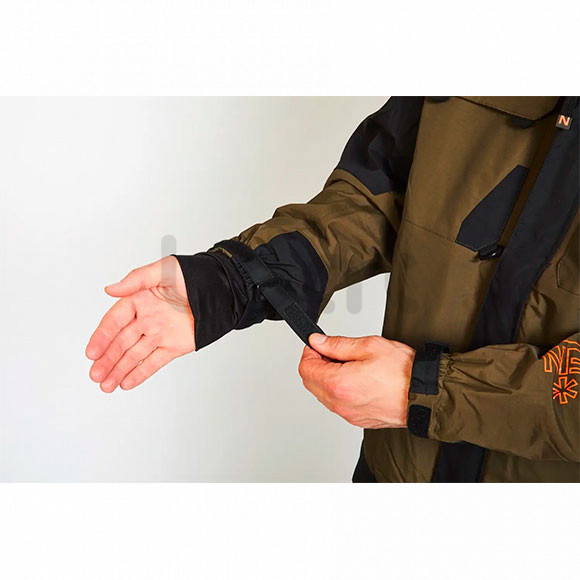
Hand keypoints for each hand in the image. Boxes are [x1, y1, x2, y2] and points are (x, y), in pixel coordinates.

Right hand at [86, 256, 194, 392]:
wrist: (221, 289)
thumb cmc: (193, 275)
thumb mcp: (164, 270)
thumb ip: (136, 280)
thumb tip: (110, 289)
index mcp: (139, 300)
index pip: (114, 321)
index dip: (101, 337)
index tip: (92, 353)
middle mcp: (146, 319)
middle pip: (121, 342)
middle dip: (107, 360)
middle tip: (94, 375)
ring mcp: (159, 334)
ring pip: (134, 356)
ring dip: (119, 370)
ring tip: (105, 385)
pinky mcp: (174, 346)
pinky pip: (153, 362)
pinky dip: (140, 373)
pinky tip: (125, 383)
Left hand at [298, 334, 414, 428]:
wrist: (425, 395)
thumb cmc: (403, 372)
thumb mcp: (369, 346)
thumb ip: (337, 345)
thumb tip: (317, 342)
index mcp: (339, 383)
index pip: (306, 368)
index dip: (309, 352)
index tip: (317, 345)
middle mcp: (340, 403)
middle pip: (310, 383)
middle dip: (316, 365)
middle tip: (332, 353)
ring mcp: (348, 414)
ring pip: (323, 395)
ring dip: (327, 378)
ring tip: (348, 365)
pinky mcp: (357, 420)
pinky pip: (338, 404)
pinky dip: (339, 391)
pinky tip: (356, 379)